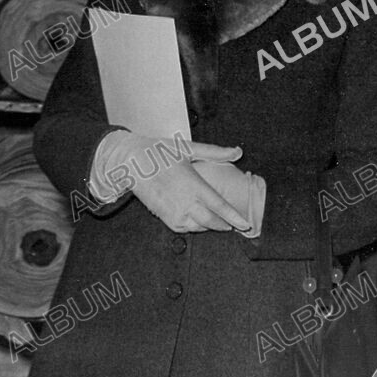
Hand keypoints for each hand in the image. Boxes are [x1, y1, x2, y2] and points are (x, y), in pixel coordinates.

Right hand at [99, 132, 252, 232]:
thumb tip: (238, 151)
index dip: (234, 217)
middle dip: (225, 225)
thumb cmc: (159, 152)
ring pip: (199, 227)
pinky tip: (199, 220)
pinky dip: (194, 227)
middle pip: (212, 221)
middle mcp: (185, 201)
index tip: (246, 224)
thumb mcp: (188, 148)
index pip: (220, 206)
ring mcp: (173, 211)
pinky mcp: (164, 217)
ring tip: (218, 221)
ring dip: (210, 225)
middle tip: (235, 225)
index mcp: (194, 184)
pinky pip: (184, 228)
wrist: (130, 161)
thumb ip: (215, 152)